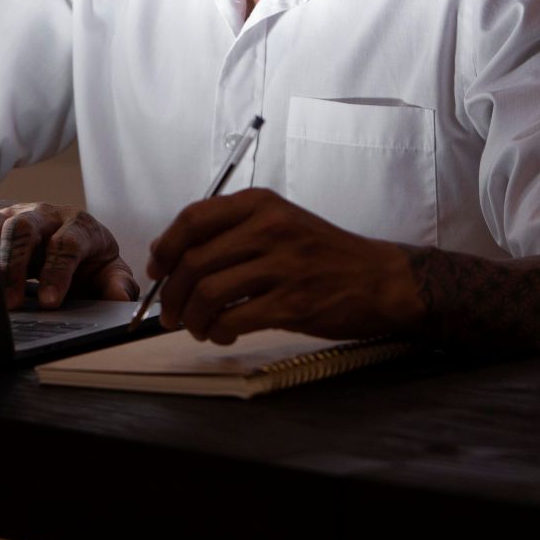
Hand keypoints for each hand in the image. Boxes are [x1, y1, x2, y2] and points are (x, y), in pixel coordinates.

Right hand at [0, 202, 138, 309]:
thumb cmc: (89, 259)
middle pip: (25, 228)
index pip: (66, 244)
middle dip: (15, 265)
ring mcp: (18, 215)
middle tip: (11, 302)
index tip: (49, 303)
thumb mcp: (110, 271)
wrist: (68, 239)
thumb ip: (118, 284)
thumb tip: (121, 298)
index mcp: (79, 225)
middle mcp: (46, 215)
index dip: (57, 273)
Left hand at [145, 188, 426, 344]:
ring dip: (192, 317)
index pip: (193, 218)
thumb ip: (232, 232)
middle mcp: (269, 228)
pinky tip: (223, 334)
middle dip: (171, 293)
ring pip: (208, 292)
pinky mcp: (292, 303)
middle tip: (169, 313)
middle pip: (195, 261)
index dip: (166, 247)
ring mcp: (282, 266)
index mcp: (260, 205)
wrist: (382, 280)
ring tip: (197, 328)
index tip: (157, 270)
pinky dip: (218, 331)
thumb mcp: (281, 224)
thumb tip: (171, 251)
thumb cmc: (326, 255)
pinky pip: (234, 319)